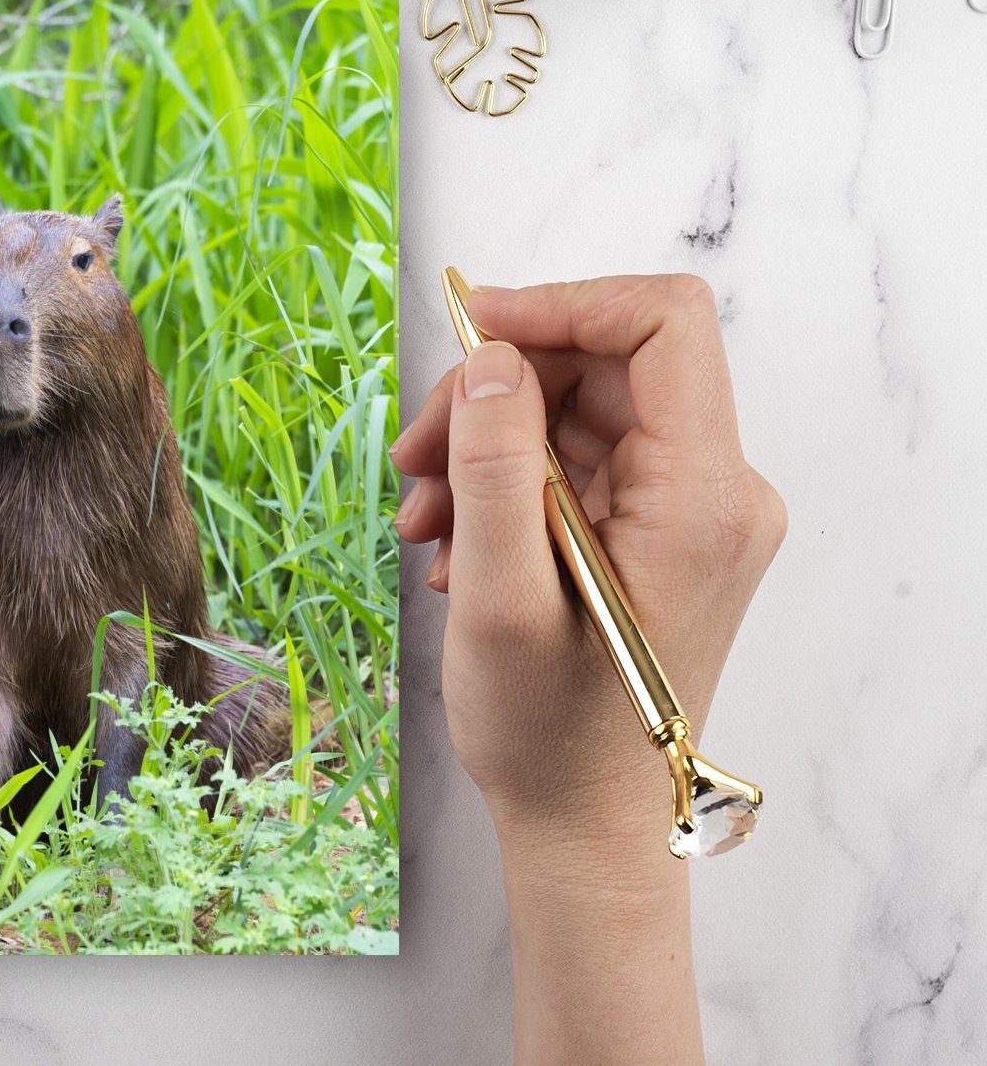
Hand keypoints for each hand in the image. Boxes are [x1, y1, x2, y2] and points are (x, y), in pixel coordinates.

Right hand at [391, 275, 783, 1064]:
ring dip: (487, 443)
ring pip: (580, 409)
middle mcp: (717, 492)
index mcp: (702, 499)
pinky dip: (506, 482)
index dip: (561, 305)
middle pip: (605, 363)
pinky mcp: (659, 532)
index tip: (468, 333)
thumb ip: (496, 466)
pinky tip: (455, 543)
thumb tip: (491, 355)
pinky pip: (578, 461)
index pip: (663, 323)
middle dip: (496, 390)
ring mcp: (691, 512)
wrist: (585, 828)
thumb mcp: (500, 596)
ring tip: (423, 519)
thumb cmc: (549, 734)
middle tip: (415, 456)